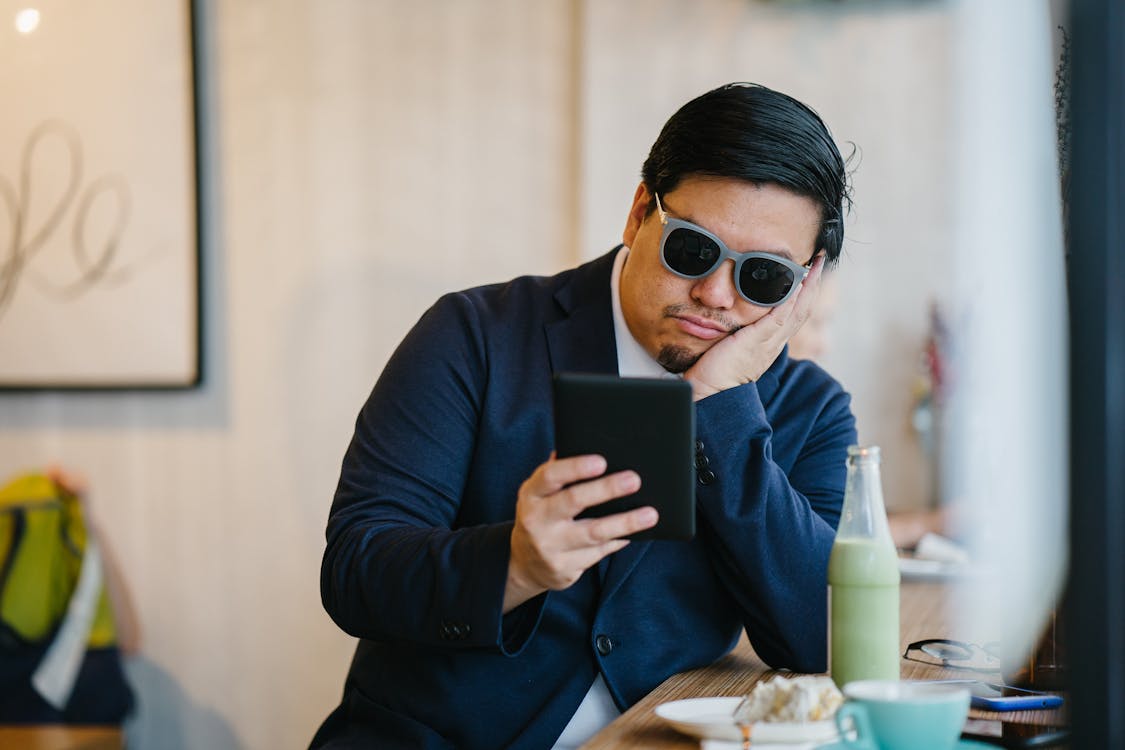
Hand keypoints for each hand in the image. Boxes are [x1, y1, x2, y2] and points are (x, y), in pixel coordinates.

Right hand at [504, 453, 657, 612]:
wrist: (526, 562)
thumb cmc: (543, 514)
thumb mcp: (541, 493)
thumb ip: (559, 473)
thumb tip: (587, 444)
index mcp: (531, 494)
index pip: (550, 476)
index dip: (575, 468)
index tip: (602, 461)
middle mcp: (537, 520)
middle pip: (574, 501)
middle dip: (606, 489)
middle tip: (634, 480)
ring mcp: (550, 547)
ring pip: (594, 533)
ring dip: (625, 522)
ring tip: (650, 514)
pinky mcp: (565, 568)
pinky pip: (599, 552)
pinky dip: (619, 540)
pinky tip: (635, 532)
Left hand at [684, 254, 824, 400]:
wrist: (710, 395)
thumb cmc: (715, 372)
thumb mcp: (732, 345)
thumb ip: (738, 331)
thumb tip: (732, 314)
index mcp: (771, 342)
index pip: (794, 313)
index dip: (805, 292)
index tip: (810, 271)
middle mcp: (775, 342)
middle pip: (804, 308)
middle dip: (814, 283)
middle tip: (820, 259)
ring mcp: (769, 342)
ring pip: (798, 310)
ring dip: (808, 285)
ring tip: (815, 263)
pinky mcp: (757, 341)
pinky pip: (780, 316)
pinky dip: (790, 298)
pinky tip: (796, 281)